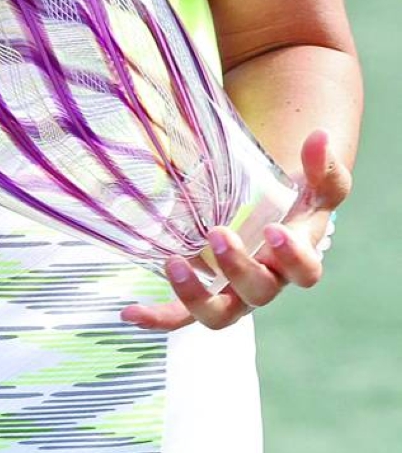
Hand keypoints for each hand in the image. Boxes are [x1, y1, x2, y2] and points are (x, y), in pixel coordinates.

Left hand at [120, 129, 351, 332]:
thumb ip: (320, 162)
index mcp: (297, 258)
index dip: (292, 257)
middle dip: (238, 267)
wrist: (274, 210)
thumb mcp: (315, 180)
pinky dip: (160, 316)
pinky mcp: (207, 292)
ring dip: (195, 296)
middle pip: (259, 292)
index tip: (274, 230)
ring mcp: (235, 292)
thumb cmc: (299, 197)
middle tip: (217, 234)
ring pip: (220, 313)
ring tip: (173, 265)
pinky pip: (183, 314)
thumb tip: (319, 136)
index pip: (304, 270)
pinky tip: (131, 312)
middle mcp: (267, 281)